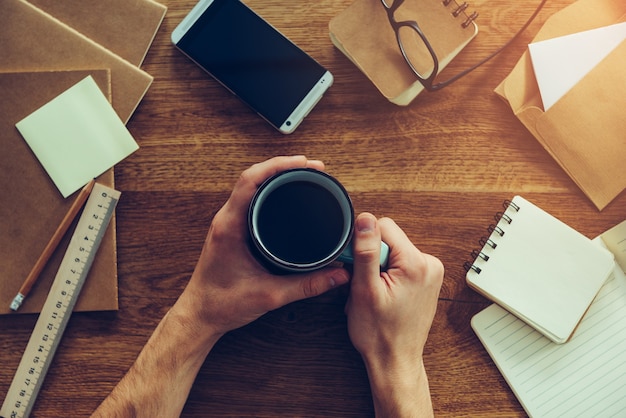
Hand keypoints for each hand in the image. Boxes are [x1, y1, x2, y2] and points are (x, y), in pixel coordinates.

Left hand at [178, 156, 350, 338]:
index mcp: (230, 227)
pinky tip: (285, 194)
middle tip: (314, 168)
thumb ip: (306, 286)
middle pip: (253, 177)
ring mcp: (227, 223)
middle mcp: (226, 220)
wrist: (200, 315)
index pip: (250, 181)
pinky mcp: (231, 230)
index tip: (304, 163)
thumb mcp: (270, 295)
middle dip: (284, 167)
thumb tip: (337, 276)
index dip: (277, 166)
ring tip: (303, 174)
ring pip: (251, 187)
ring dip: (275, 177)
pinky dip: (269, 191)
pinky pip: (250, 200)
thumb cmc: (222, 304)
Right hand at [345, 213, 443, 416]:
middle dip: (372, 260)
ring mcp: (430, 273)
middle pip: (389, 240)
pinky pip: (400, 264)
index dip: (365, 245)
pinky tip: (383, 295)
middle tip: (367, 286)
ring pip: (393, 252)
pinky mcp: (426, 280)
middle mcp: (430, 264)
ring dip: (378, 269)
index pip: (384, 227)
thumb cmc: (380, 334)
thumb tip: (365, 219)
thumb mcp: (365, 289)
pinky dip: (387, 276)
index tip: (360, 268)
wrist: (394, 361)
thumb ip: (366, 251)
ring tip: (375, 294)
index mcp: (417, 263)